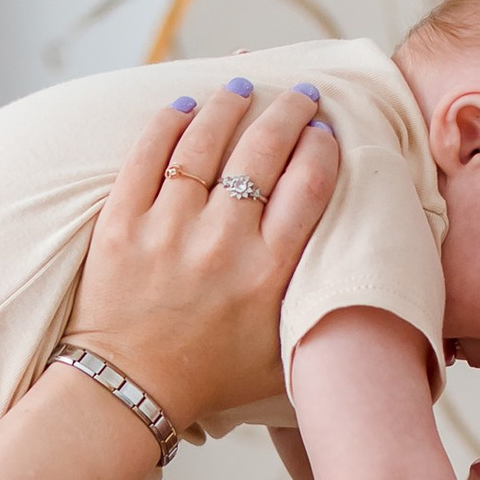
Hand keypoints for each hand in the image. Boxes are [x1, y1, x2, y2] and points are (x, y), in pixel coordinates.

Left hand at [68, 81, 337, 436]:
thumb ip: (316, 312)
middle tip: (299, 94)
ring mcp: (168, 230)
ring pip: (204, 141)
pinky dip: (167, 123)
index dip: (322, 146)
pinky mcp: (122, 224)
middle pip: (263, 151)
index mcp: (269, 273)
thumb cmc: (209, 378)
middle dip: (288, 111)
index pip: (309, 185)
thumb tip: (357, 282)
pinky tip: (184, 107)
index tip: (325, 132)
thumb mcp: (281, 356)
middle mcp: (223, 244)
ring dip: (228, 105)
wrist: (129, 392)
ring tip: (242, 87)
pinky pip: (147, 155)